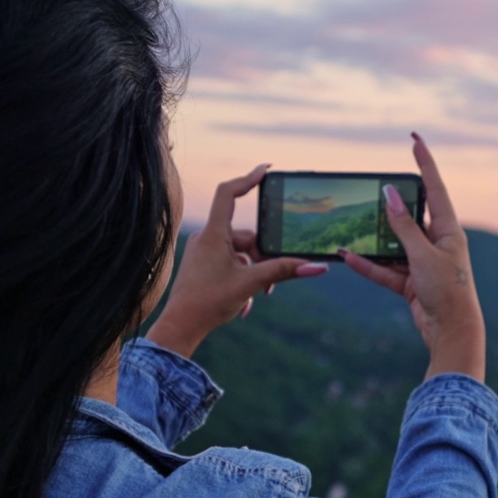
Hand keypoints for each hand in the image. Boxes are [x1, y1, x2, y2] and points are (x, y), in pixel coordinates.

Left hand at [147, 164, 327, 357]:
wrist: (180, 327)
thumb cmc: (208, 303)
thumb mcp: (251, 284)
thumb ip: (283, 271)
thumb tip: (317, 266)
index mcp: (214, 234)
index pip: (229, 194)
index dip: (248, 179)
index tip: (266, 170)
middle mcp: (207, 239)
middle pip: (247, 236)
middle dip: (264, 258)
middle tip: (273, 282)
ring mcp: (204, 252)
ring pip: (241, 254)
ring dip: (255, 273)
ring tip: (259, 296)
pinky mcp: (203, 266)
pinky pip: (231, 265)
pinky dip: (243, 280)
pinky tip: (245, 304)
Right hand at [341, 134, 485, 381]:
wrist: (452, 333)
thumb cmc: (447, 291)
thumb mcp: (423, 255)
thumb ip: (404, 226)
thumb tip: (390, 194)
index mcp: (449, 230)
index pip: (434, 188)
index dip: (424, 163)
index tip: (415, 140)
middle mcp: (437, 243)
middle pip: (408, 217)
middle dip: (388, 208)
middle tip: (369, 191)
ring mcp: (423, 263)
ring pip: (393, 245)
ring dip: (373, 241)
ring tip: (348, 228)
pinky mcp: (412, 283)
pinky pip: (386, 269)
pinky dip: (369, 265)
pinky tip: (349, 257)